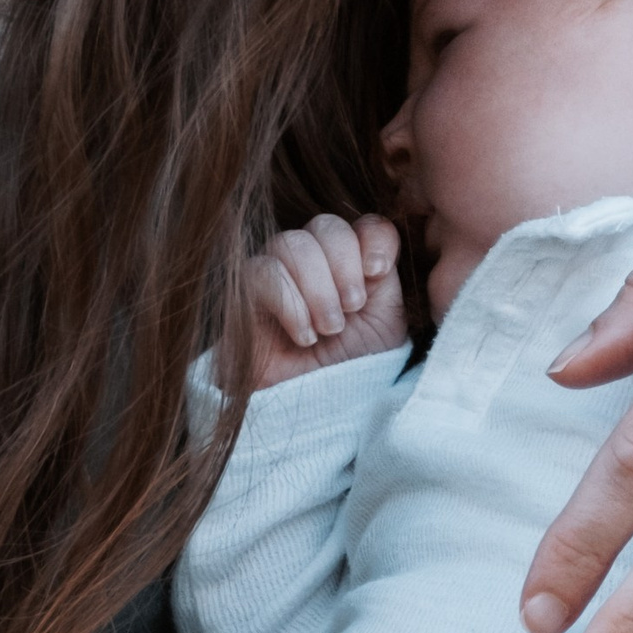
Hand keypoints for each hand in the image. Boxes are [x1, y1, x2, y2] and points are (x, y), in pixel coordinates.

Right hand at [246, 214, 409, 386]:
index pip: (364, 223)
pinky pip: (263, 271)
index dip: (374, 239)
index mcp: (353, 262)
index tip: (378, 272)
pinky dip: (290, 302)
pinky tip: (304, 335)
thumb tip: (377, 241)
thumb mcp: (387, 320)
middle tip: (351, 308)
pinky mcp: (245, 295)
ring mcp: (277, 273)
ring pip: (291, 242)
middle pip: (326, 225)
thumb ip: (385, 275)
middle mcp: (315, 261)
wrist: (315, 409)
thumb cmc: (351, 367)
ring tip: (329, 329)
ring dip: (318, 288)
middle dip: (344, 266)